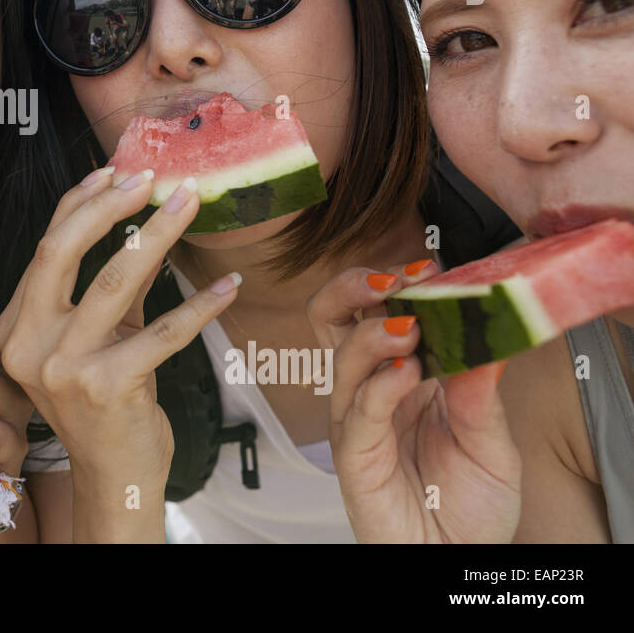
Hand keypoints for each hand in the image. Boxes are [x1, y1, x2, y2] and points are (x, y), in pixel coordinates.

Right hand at [0, 168, 239, 538]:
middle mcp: (29, 343)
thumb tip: (140, 216)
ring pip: (114, 280)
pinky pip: (163, 332)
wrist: (114, 474)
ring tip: (191, 203)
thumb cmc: (105, 401)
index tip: (114, 171)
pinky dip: (201, 304)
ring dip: (160, 234)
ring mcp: (64, 367)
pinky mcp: (108, 387)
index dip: (79, 203)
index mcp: (16, 325)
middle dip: (108, 206)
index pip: (45, 248)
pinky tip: (229, 284)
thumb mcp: (94, 339)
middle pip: (61, 252)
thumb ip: (108, 286)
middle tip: (152, 178)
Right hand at [307, 261, 521, 542]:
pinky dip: (380, 383)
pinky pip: (359, 409)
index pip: (376, 309)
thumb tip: (488, 328)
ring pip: (342, 355)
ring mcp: (358, 419)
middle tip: (394, 277)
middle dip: (353, 286)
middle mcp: (371, 389)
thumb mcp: (492, 441)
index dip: (394, 281)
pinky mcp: (354, 454)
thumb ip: (481, 389)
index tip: (430, 265)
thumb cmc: (467, 505)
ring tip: (410, 324)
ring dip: (374, 331)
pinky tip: (407, 371)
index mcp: (401, 374)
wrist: (455, 561)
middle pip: (333, 317)